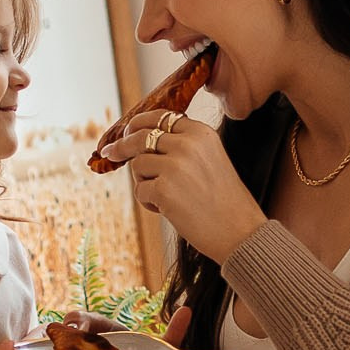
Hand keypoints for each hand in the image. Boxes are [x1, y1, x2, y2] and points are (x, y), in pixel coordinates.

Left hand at [105, 110, 265, 259]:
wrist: (239, 231)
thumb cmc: (224, 200)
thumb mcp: (210, 159)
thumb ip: (182, 145)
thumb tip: (139, 139)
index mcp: (200, 133)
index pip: (160, 117)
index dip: (139, 123)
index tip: (126, 130)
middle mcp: (187, 144)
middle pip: (140, 135)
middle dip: (122, 144)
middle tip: (110, 151)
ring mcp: (174, 166)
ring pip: (137, 164)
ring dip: (144, 181)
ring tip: (166, 197)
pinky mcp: (163, 189)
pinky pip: (140, 190)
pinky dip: (149, 203)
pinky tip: (169, 210)